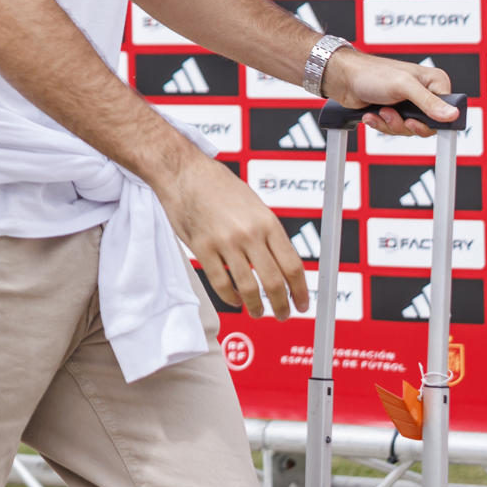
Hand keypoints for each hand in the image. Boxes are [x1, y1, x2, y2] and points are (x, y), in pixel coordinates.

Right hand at [158, 155, 306, 320]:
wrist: (184, 172)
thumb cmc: (218, 186)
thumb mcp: (254, 205)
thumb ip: (268, 233)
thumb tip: (282, 265)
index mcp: (267, 222)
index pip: (293, 266)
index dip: (301, 290)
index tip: (302, 303)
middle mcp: (249, 233)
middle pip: (274, 282)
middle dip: (282, 305)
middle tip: (283, 314)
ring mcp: (225, 242)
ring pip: (249, 288)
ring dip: (256, 307)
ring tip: (258, 312)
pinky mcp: (202, 248)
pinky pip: (221, 283)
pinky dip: (231, 298)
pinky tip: (235, 300)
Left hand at [325, 50, 458, 136]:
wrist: (343, 79)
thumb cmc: (371, 73)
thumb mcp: (403, 86)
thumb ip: (428, 101)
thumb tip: (452, 115)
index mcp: (435, 82)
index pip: (448, 112)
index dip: (431, 121)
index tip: (413, 121)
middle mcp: (425, 93)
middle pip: (428, 125)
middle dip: (405, 124)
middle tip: (390, 113)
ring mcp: (409, 104)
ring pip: (410, 130)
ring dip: (391, 124)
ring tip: (380, 110)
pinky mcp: (395, 113)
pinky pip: (395, 129)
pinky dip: (382, 125)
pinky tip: (372, 114)